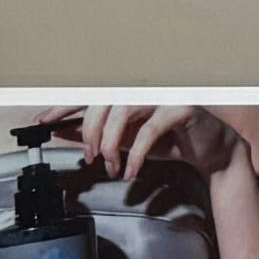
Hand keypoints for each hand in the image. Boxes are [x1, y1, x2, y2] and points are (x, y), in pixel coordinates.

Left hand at [73, 102, 245, 204]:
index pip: (91, 93)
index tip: (44, 119)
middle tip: (91, 157)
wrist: (215, 153)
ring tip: (110, 165)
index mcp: (130, 91)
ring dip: (111, 142)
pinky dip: (136, 154)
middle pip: (104, 100)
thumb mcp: (128, 141)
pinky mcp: (181, 107)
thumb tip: (65, 131)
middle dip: (91, 132)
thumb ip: (99, 134)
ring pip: (124, 110)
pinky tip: (131, 171)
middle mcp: (145, 87)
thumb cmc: (173, 141)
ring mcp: (164, 93)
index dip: (64, 105)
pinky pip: (149, 129)